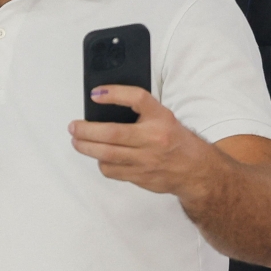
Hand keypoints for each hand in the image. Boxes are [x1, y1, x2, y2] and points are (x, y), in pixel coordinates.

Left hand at [68, 85, 213, 204]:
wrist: (197, 171)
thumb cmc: (175, 140)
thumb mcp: (162, 117)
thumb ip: (138, 110)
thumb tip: (102, 102)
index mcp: (160, 118)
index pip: (138, 98)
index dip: (115, 94)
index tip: (95, 93)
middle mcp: (153, 138)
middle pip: (112, 133)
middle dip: (86, 131)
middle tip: (73, 127)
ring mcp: (146, 160)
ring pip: (107, 155)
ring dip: (87, 147)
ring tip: (77, 141)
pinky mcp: (141, 177)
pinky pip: (112, 170)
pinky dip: (102, 163)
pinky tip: (100, 157)